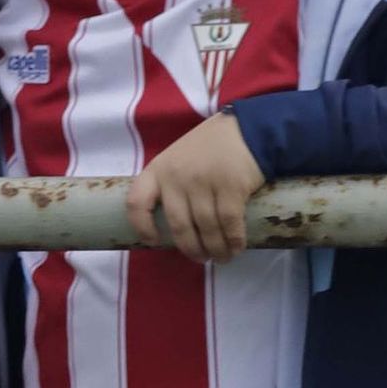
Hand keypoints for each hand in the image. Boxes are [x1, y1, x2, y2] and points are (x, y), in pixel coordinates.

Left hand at [127, 114, 265, 265]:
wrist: (248, 128)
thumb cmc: (212, 147)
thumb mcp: (180, 158)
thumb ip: (172, 184)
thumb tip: (175, 226)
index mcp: (159, 169)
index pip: (138, 202)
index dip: (142, 226)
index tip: (154, 240)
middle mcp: (177, 176)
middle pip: (178, 225)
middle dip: (191, 249)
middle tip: (201, 258)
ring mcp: (203, 181)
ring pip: (206, 228)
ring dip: (215, 249)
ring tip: (221, 257)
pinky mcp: (231, 186)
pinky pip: (229, 223)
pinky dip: (233, 240)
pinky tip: (236, 247)